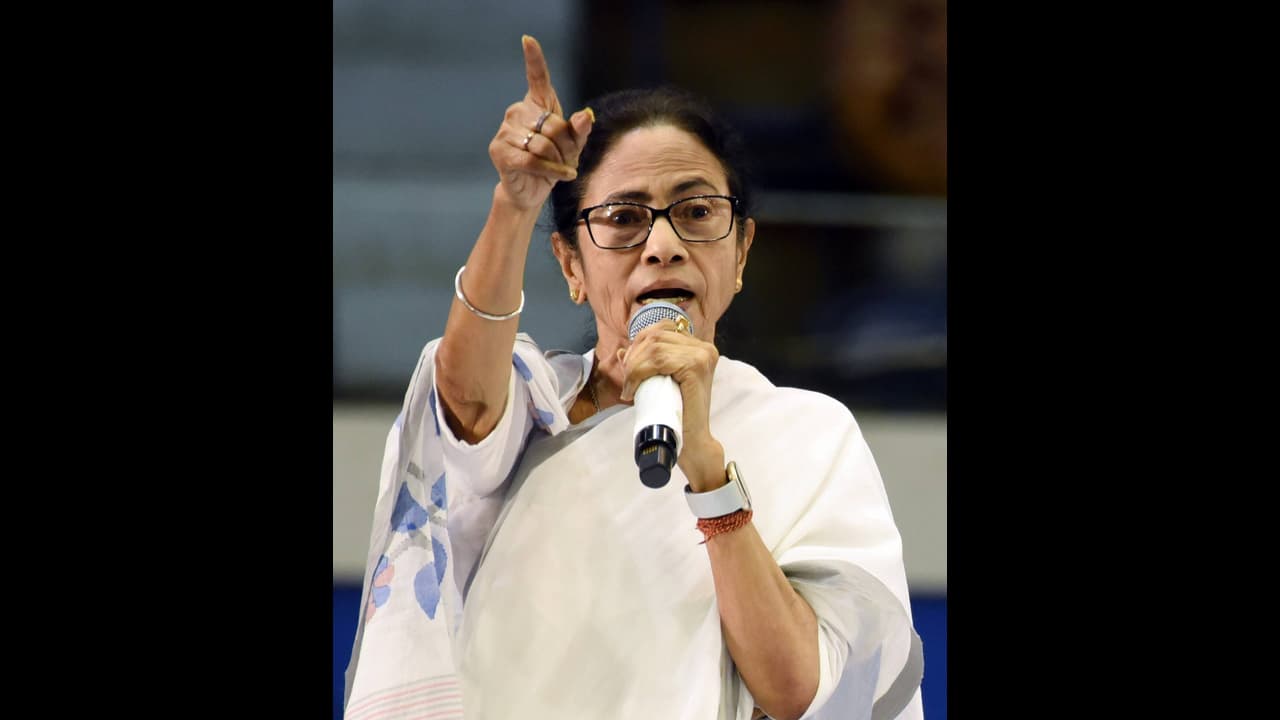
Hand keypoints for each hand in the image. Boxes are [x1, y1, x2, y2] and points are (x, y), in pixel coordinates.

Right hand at [489, 35, 594, 211]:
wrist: (532, 190)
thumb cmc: (553, 163)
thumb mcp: (573, 146)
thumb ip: (580, 130)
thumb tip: (585, 115)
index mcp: (536, 105)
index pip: (537, 78)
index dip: (534, 59)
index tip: (528, 39)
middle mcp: (517, 112)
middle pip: (553, 125)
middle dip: (567, 147)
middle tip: (568, 159)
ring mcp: (505, 131)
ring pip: (544, 145)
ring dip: (560, 161)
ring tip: (561, 168)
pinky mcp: (500, 152)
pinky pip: (534, 160)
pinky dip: (553, 170)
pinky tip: (563, 176)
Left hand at [619, 320, 725, 490]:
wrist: (692, 442)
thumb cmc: (676, 414)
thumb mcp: (658, 382)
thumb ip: (644, 364)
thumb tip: (622, 351)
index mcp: (698, 348)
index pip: (662, 329)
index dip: (639, 344)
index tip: (629, 368)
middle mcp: (703, 348)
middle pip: (656, 334)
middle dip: (634, 355)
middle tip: (627, 380)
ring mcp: (702, 355)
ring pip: (655, 345)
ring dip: (635, 365)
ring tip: (630, 386)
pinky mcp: (695, 366)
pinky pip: (658, 359)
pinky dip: (639, 372)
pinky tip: (633, 388)